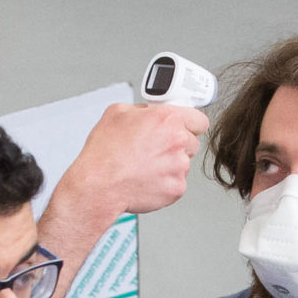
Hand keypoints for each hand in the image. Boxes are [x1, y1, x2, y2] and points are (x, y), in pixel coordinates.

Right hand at [54, 103, 207, 220]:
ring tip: (146, 166)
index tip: (183, 128)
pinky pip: (177, 183)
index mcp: (167, 119)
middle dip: (178, 145)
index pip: (199, 119)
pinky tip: (147, 179)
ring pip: (183, 164)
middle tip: (156, 149)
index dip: (190, 124)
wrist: (98, 185)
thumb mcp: (117, 113)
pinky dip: (165, 183)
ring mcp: (179, 167)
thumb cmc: (104, 153)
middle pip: (192, 143)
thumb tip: (149, 111)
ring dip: (170, 165)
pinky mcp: (176, 188)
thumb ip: (142, 109)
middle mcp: (178, 141)